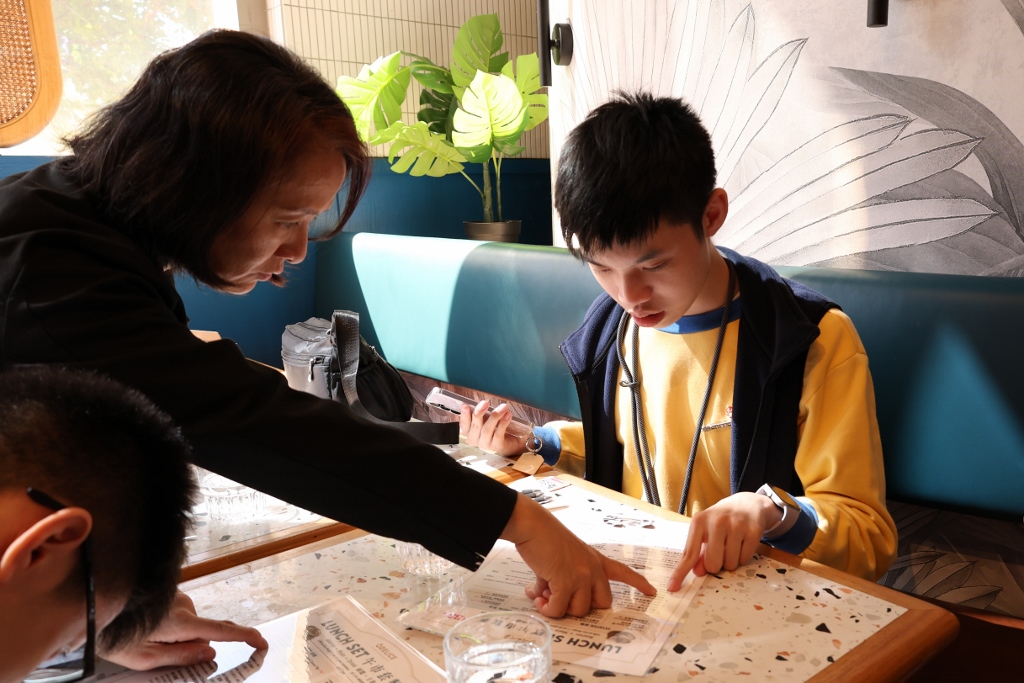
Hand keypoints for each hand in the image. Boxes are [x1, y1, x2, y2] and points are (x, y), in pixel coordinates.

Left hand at [101, 591, 267, 669]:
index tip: (261, 643)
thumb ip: (181, 656)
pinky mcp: (168, 590)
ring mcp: (176, 595)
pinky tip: (143, 622)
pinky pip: (177, 611)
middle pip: (199, 630)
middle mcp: (184, 604)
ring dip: (173, 632)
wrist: (91, 601)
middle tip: (153, 648)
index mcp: (180, 623)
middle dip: (185, 643)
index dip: (245, 637)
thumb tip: (210, 652)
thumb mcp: (144, 658)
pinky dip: (167, 621)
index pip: (221, 630)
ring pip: (186, 621)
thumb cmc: (113, 634)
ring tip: (141, 634)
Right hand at [459, 399, 526, 455]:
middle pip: (475, 426)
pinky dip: (503, 424)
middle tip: (485, 402)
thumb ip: (481, 412)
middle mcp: (475, 439)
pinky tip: (508, 415)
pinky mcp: (497, 446)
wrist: (511, 441)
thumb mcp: (486, 418)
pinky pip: (498, 434)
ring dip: (494, 416)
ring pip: (486, 430)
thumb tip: (481, 401)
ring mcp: (485, 444)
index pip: (464, 424)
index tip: (465, 405)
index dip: (464, 415)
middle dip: (479, 413)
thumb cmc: (495, 427)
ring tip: (503, 407)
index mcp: (469, 432)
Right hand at [501, 493, 656, 616]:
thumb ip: (561, 578)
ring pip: (579, 610)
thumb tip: (545, 597)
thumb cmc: (543, 538)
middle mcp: (593, 568)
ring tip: (542, 595)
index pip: (623, 572)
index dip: (638, 583)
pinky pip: (559, 609)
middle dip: (581, 607)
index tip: (652, 591)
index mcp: (595, 559)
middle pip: (602, 603)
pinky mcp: (566, 582)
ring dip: (559, 608)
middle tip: (560, 597)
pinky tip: (535, 595)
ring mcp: (582, 575)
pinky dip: (547, 609)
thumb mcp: (562, 558)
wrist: (533, 525)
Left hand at [667, 492, 780, 590]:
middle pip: (712, 564)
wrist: (747, 503)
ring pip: (730, 564)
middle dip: (716, 565)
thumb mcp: (705, 531)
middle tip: (719, 551)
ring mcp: (736, 525)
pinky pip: (744, 559)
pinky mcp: (753, 531)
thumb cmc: (721, 520)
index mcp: (699, 522)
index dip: (680, 572)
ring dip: (730, 561)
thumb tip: (697, 572)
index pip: (689, 553)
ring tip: (731, 545)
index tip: (672, 588)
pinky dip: (742, 556)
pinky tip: (742, 543)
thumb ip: (698, 551)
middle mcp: (716, 522)